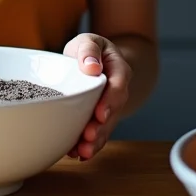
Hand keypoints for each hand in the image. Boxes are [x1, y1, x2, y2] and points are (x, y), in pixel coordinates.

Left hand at [63, 33, 130, 160]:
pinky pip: (98, 132)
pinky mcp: (100, 118)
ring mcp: (110, 106)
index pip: (118, 85)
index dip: (110, 101)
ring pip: (107, 126)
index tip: (99, 114)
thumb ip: (89, 50)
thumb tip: (91, 67)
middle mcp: (118, 91)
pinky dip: (89, 144)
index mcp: (119, 69)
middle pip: (113, 110)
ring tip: (82, 152)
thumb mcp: (87, 41)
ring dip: (96, 141)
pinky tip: (76, 153)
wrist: (91, 59)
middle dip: (102, 127)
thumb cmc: (89, 50)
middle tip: (88, 137)